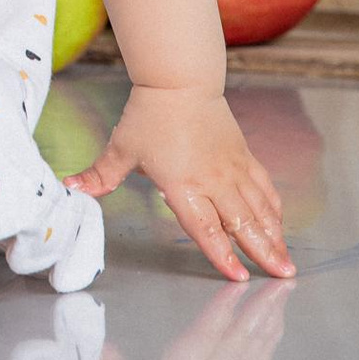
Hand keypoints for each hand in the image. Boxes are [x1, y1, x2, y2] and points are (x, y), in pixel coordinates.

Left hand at [64, 83, 294, 279]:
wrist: (180, 82)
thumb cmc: (149, 115)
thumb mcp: (121, 147)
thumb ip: (100, 174)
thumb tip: (71, 188)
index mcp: (183, 184)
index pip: (205, 228)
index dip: (221, 255)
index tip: (238, 277)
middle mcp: (213, 181)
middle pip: (242, 223)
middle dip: (263, 253)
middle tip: (283, 277)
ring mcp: (232, 169)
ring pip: (259, 208)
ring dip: (275, 236)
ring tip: (287, 262)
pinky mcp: (244, 156)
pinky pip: (263, 187)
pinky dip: (273, 208)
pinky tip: (279, 225)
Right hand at [95, 278, 291, 359]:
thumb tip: (87, 334)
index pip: (206, 334)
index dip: (222, 309)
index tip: (237, 284)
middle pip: (241, 334)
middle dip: (262, 305)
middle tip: (282, 279)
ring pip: (257, 342)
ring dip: (274, 315)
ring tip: (287, 289)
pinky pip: (262, 354)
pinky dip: (273, 334)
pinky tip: (279, 318)